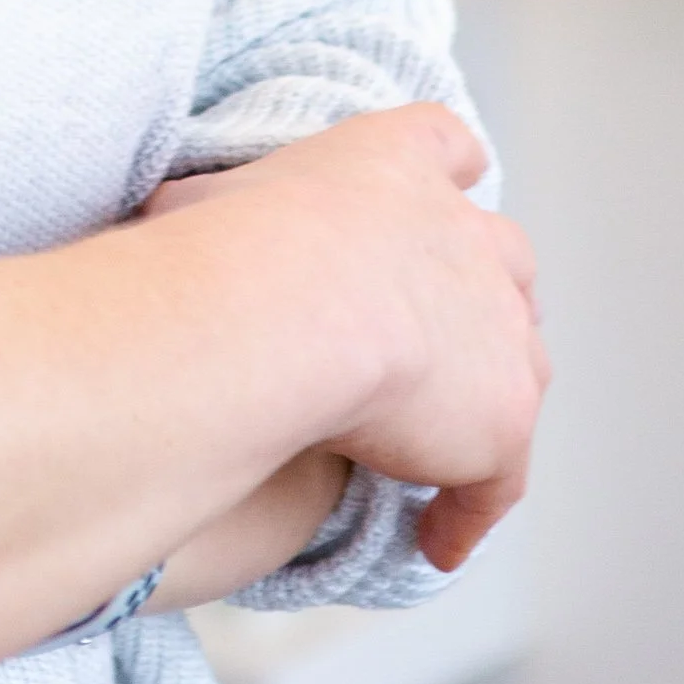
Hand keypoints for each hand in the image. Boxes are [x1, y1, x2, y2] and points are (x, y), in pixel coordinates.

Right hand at [144, 111, 544, 569]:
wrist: (293, 309)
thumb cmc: (231, 245)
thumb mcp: (203, 202)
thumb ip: (207, 210)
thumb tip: (163, 225)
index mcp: (397, 161)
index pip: (444, 144)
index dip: (443, 173)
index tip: (438, 197)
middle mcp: (467, 233)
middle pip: (506, 256)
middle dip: (481, 293)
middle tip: (438, 339)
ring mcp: (499, 327)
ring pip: (521, 362)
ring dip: (487, 398)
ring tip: (446, 450)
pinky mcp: (503, 416)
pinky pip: (498, 479)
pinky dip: (469, 510)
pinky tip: (435, 539)